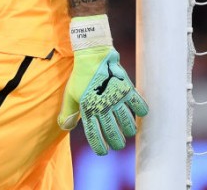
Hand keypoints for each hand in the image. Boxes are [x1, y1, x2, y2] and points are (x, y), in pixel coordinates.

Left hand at [57, 15, 148, 155]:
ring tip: (129, 132)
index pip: (94, 134)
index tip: (104, 152)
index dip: (99, 146)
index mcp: (87, 108)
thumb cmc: (80, 75)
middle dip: (117, 142)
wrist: (92, 54)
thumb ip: (68, 112)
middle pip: (112, 132)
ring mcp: (115, 97)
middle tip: (119, 145)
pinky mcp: (126, 88)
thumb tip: (65, 127)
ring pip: (127, 122)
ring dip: (129, 130)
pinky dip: (141, 111)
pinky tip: (140, 115)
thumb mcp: (70, 94)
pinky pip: (138, 104)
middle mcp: (102, 106)